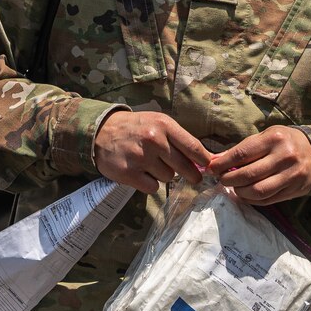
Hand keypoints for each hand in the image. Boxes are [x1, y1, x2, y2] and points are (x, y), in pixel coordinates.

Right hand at [93, 111, 211, 192]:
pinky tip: (141, 173)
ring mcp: (140, 158)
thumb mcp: (158, 123)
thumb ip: (179, 139)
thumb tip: (205, 159)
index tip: (210, 167)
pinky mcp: (129, 173)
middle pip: (184, 167)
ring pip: (168, 178)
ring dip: (163, 175)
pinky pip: (152, 187)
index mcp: (164, 125)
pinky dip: (149, 183)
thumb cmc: (136, 128)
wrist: (101, 132)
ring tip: (151, 165)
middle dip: (191, 174)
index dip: (204, 161)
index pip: (193, 147)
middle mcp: (153, 140)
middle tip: (193, 177)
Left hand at [207, 126, 310, 204]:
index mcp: (274, 139)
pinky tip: (245, 194)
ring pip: (257, 191)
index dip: (222, 164)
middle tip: (222, 179)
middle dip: (229, 179)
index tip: (212, 168)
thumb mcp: (265, 137)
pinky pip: (267, 200)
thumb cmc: (284, 142)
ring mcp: (291, 175)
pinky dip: (251, 199)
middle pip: (248, 175)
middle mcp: (284, 157)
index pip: (241, 154)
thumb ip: (242, 148)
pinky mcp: (294, 190)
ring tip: (234, 187)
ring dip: (239, 192)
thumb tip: (215, 160)